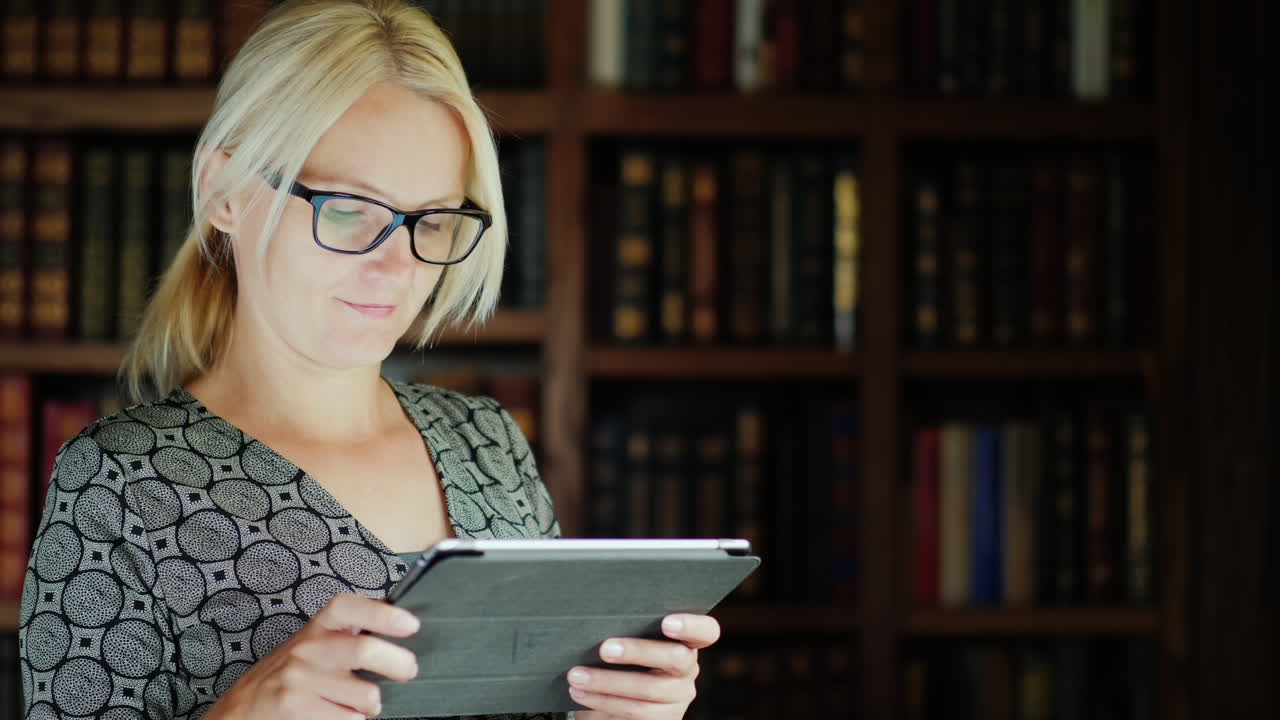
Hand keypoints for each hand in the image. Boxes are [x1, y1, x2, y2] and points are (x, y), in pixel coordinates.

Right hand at [203, 593, 420, 719]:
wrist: (242, 709)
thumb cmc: (290, 673)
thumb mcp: (316, 642)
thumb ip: (350, 628)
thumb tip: (397, 611)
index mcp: (317, 628)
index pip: (347, 608)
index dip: (381, 613)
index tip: (410, 624)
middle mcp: (307, 649)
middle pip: (363, 651)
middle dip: (398, 663)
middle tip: (408, 670)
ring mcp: (299, 680)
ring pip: (364, 694)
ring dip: (373, 704)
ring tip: (364, 702)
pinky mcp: (294, 708)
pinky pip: (348, 719)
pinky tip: (344, 715)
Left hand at [568, 613, 720, 719]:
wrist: (618, 702)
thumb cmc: (620, 660)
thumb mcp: (629, 641)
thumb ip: (628, 628)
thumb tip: (595, 614)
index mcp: (686, 642)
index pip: (706, 631)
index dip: (691, 625)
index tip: (667, 622)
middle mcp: (688, 669)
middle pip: (676, 658)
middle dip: (638, 651)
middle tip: (604, 648)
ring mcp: (679, 697)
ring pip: (649, 689)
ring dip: (606, 682)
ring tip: (576, 676)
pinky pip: (636, 712)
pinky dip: (603, 701)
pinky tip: (580, 693)